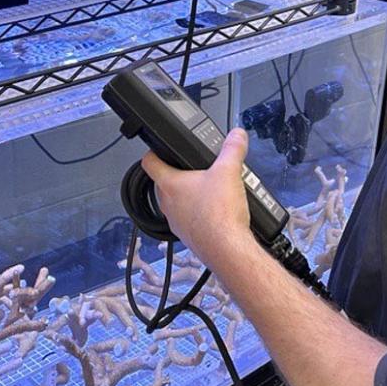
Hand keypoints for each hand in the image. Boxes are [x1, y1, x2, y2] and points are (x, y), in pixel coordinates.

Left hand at [140, 128, 253, 270]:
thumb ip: (232, 149)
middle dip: (179, 175)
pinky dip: (199, 215)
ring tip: (211, 191)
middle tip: (196, 169)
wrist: (228, 250)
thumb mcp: (229, 171)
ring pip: (177, 203)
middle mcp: (168, 204)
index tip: (158, 149)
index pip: (149, 163)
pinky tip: (217, 213)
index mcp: (170, 184)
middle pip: (165, 183)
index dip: (153, 152)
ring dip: (190, 196)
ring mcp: (177, 222)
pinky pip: (189, 220)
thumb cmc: (220, 214)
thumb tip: (237, 135)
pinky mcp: (189, 236)